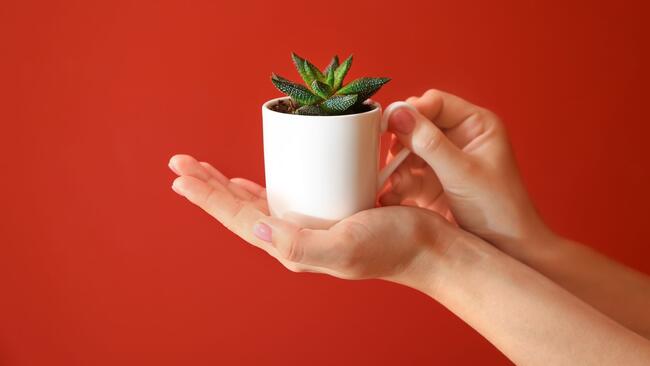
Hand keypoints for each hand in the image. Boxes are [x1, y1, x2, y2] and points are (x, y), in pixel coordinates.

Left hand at [168, 154, 467, 286]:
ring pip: (257, 201)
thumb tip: (257, 226)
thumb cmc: (393, 248)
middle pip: (239, 208)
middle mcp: (294, 236)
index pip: (238, 218)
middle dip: (208, 185)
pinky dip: (261, 185)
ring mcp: (309, 224)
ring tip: (205, 171)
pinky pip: (284, 196)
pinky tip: (253, 180)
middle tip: (182, 163)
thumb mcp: (346, 248)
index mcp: (292, 246)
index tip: (181, 174)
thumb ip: (299, 244)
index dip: (208, 196)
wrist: (429, 248)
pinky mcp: (327, 210)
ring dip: (228, 185)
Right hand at [379, 89, 554, 255]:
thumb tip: (399, 113)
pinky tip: (393, 197)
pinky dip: (397, 184)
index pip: (435, 103)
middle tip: (391, 160)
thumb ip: (429, 142)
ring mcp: (444, 161)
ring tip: (395, 184)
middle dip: (401, 143)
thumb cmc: (500, 210)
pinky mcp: (432, 184)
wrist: (509, 253)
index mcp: (476, 125)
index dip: (411, 111)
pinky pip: (406, 175)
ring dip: (397, 167)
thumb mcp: (462, 173)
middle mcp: (459, 138)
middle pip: (416, 125)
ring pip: (407, 152)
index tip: (389, 126)